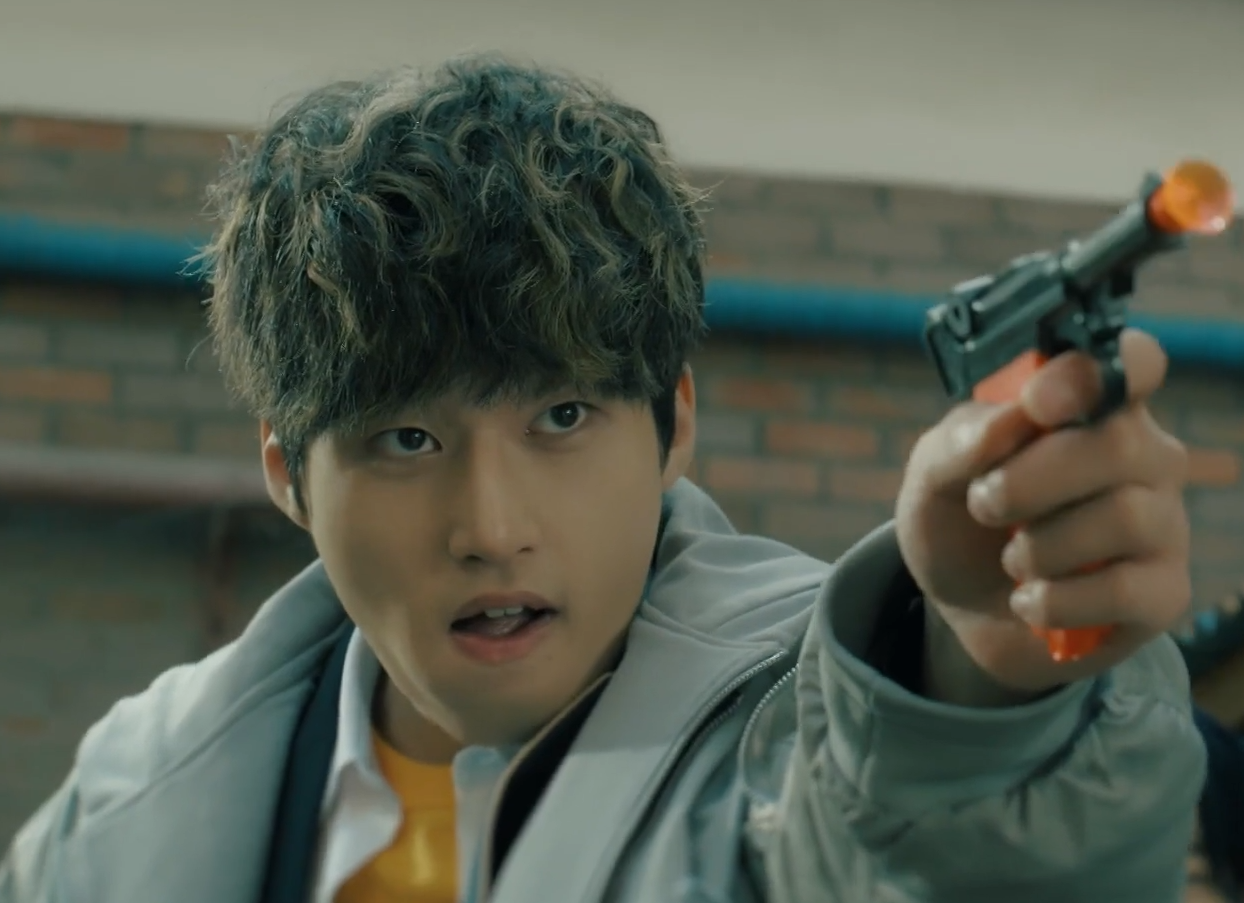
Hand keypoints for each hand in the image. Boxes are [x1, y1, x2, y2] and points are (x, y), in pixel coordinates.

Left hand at [895, 329, 1191, 695]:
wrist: (964, 610)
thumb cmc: (960, 522)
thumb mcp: (932, 477)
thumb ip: (960, 441)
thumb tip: (1010, 421)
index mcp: (1091, 407)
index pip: (1131, 363)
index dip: (1090, 375)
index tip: (1036, 403)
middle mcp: (1142, 456)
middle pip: (1118, 442)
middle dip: (1031, 479)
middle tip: (982, 503)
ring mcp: (1162, 523)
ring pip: (1125, 516)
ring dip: (1040, 545)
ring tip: (1010, 558)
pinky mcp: (1162, 592)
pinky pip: (1126, 590)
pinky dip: (1057, 599)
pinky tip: (1030, 600)